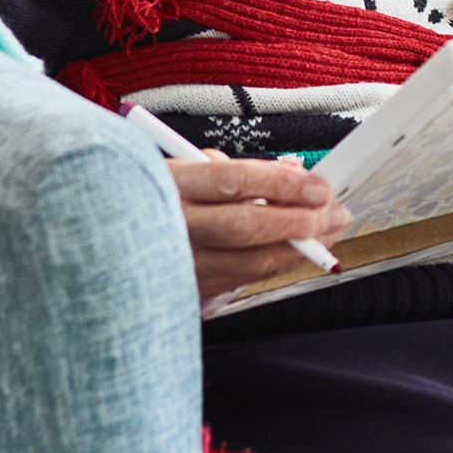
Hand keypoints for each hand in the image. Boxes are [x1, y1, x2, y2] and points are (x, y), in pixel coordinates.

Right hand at [165, 151, 351, 301]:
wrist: (119, 235)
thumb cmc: (158, 192)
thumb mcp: (187, 164)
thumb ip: (237, 169)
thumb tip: (292, 171)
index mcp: (171, 183)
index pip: (232, 181)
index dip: (281, 184)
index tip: (317, 186)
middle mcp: (172, 225)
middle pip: (245, 227)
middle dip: (299, 221)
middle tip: (333, 212)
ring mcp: (179, 262)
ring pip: (249, 262)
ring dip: (299, 248)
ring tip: (329, 231)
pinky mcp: (190, 289)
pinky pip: (244, 279)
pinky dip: (278, 263)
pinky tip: (300, 250)